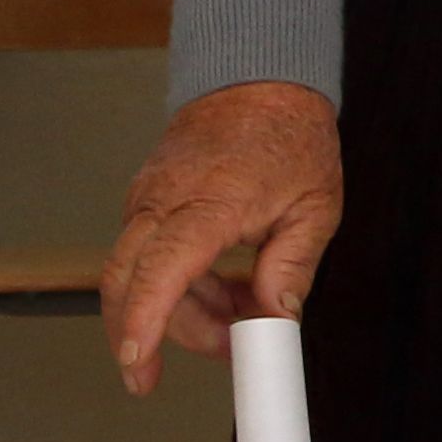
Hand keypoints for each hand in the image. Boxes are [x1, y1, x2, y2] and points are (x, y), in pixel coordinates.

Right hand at [101, 81, 344, 393]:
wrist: (258, 78)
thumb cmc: (287, 134)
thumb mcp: (314, 207)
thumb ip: (292, 270)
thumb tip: (276, 319)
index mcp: (209, 202)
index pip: (160, 271)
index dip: (145, 321)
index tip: (138, 362)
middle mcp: (164, 200)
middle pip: (127, 283)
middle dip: (156, 336)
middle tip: (221, 355)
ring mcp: (149, 199)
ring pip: (136, 275)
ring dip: (182, 310)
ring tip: (242, 315)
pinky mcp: (147, 202)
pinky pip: (147, 256)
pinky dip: (178, 285)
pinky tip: (224, 289)